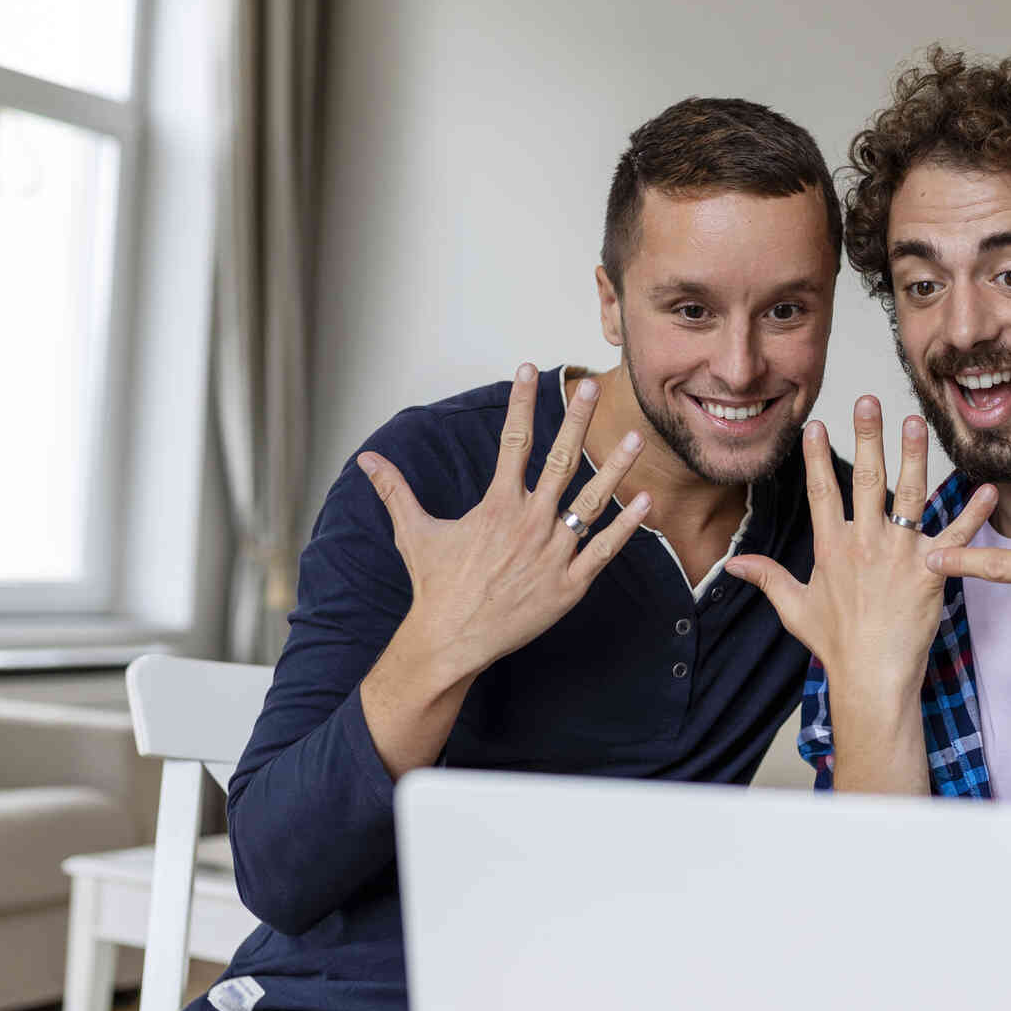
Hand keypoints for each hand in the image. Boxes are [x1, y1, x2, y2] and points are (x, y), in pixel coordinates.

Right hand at [358, 364, 653, 676]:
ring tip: (637, 438)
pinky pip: (605, 549)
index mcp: (496, 505)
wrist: (451, 641)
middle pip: (560, 460)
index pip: (512, 440)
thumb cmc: (434, 586)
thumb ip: (394, 490)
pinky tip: (646, 501)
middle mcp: (529, 522)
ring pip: (592, 501)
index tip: (527, 370)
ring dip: (616, 467)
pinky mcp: (569, 584)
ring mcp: (552, 552)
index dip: (521, 402)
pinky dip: (628, 526)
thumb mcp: (413, 532)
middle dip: (577, 420)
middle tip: (592, 388)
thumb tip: (365, 461)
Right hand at [726, 395, 995, 708]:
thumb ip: (767, 577)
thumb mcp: (794, 608)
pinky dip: (974, 513)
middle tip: (869, 400)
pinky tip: (988, 489)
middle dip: (868, 436)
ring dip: (914, 455)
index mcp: (832, 548)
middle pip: (867, 479)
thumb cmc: (836, 647)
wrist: (872, 678)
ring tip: (917, 422)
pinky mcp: (931, 571)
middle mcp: (865, 543)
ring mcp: (899, 554)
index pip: (822, 491)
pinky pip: (956, 536)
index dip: (818, 457)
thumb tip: (732, 565)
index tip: (816, 425)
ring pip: (909, 494)